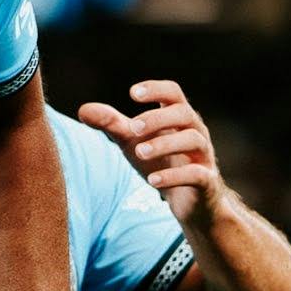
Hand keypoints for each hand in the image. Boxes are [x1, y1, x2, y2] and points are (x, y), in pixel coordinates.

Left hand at [76, 78, 229, 233]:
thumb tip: (83, 109)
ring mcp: (203, 156)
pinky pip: (197, 174)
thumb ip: (111, 124)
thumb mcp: (133, 141)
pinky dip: (175, 175)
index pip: (173, 92)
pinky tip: (153, 181)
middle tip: (133, 128)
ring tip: (139, 152)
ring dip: (165, 144)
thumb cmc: (161, 161)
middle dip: (157, 118)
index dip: (156, 89)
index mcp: (178, 117)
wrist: (189, 201)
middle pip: (184, 113)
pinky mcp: (206, 181)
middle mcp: (195, 131)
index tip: (133, 93)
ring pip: (192, 140)